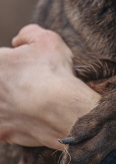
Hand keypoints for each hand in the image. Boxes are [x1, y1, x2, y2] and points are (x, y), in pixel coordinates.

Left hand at [0, 24, 100, 149]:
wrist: (61, 108)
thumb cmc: (53, 71)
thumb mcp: (47, 39)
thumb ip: (28, 33)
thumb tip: (17, 40)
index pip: (3, 57)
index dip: (16, 59)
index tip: (28, 63)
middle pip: (3, 80)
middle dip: (13, 78)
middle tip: (32, 79)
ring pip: (3, 99)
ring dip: (12, 97)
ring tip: (33, 97)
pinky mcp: (0, 130)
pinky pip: (4, 123)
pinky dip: (14, 119)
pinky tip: (28, 114)